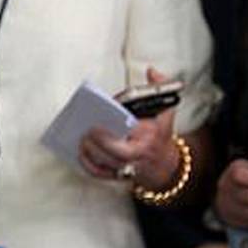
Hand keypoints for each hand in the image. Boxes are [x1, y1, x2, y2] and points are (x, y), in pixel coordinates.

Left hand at [79, 67, 179, 189]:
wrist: (167, 165)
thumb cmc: (161, 135)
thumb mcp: (166, 110)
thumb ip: (160, 87)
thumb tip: (151, 71)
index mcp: (151, 135)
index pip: (135, 133)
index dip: (117, 128)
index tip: (100, 120)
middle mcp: (140, 153)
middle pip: (118, 153)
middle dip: (100, 143)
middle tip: (88, 130)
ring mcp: (130, 167)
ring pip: (107, 164)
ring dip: (90, 153)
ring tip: (81, 139)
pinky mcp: (119, 176)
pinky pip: (101, 174)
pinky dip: (88, 165)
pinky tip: (81, 153)